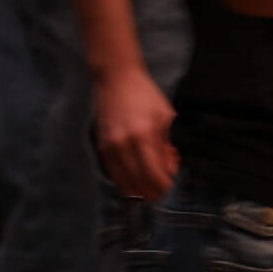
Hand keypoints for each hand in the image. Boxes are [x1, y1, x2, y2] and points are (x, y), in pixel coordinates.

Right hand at [92, 63, 180, 200]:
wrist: (116, 79)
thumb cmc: (145, 95)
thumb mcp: (165, 117)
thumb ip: (168, 146)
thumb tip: (170, 170)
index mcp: (143, 136)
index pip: (154, 174)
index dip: (164, 186)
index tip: (171, 186)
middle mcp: (124, 145)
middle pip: (138, 184)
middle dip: (152, 192)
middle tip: (162, 191)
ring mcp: (110, 147)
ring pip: (123, 183)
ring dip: (138, 191)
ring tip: (149, 188)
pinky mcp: (101, 147)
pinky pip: (113, 174)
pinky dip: (125, 182)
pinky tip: (135, 179)